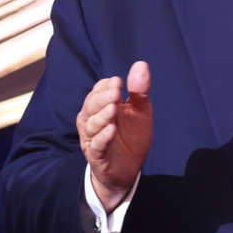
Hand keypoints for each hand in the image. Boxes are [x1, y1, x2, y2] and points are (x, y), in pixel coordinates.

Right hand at [77, 60, 151, 211]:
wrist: (129, 168)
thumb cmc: (132, 135)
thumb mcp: (140, 110)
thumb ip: (139, 90)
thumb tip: (141, 64)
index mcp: (102, 106)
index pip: (98, 90)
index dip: (106, 86)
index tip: (118, 82)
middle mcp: (93, 120)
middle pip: (91, 105)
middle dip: (102, 99)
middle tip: (115, 94)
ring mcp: (93, 138)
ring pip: (91, 125)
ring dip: (102, 117)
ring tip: (114, 110)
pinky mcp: (96, 155)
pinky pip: (96, 145)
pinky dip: (103, 137)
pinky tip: (111, 130)